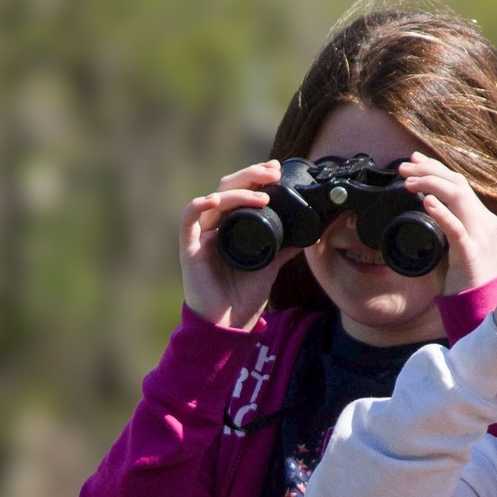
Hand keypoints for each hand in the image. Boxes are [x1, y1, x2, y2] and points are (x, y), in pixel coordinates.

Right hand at [179, 161, 296, 331]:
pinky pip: (189, 221)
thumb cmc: (243, 298)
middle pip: (227, 188)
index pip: (241, 192)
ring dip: (238, 192)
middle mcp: (215, 227)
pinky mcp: (189, 249)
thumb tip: (307, 234)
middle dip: (251, 176)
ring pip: (213, 199)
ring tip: (262, 194)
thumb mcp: (270, 266)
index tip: (277, 171)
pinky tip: (213, 200)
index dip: (256, 178)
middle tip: (273, 172)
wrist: (229, 325)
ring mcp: (201, 236)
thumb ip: (284, 248)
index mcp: (231, 227)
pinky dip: (198, 206)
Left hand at [395, 152, 496, 295]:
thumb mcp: (455, 245)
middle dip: (429, 170)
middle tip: (403, 167)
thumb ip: (445, 227)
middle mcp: (484, 223)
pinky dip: (442, 213)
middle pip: (458, 184)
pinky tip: (427, 203)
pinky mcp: (471, 254)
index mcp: (482, 219)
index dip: (436, 168)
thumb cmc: (464, 279)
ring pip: (459, 198)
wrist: (480, 308)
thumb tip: (421, 208)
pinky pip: (457, 229)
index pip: (460, 183)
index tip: (414, 160)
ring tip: (408, 182)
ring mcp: (480, 237)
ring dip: (430, 185)